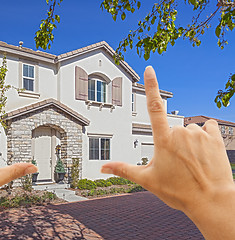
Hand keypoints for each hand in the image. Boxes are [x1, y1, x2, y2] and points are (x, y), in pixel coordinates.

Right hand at [101, 66, 233, 212]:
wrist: (211, 201)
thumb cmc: (179, 192)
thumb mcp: (147, 180)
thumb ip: (123, 169)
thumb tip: (102, 168)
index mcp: (163, 139)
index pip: (153, 107)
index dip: (151, 86)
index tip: (149, 69)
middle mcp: (181, 132)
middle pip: (171, 128)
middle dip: (171, 142)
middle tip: (175, 163)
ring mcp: (199, 133)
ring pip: (188, 130)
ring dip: (187, 140)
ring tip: (190, 161)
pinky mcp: (215, 137)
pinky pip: (207, 127)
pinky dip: (204, 136)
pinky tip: (204, 151)